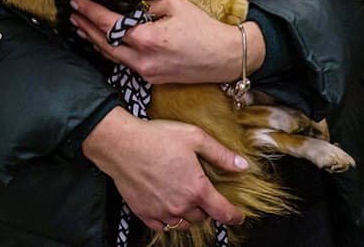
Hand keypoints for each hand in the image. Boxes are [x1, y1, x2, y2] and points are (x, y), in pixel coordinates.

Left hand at [69, 0, 264, 83]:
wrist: (227, 58)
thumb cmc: (205, 30)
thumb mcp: (176, 6)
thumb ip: (149, 5)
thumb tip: (132, 4)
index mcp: (148, 39)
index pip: (110, 24)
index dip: (90, 12)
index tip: (78, 2)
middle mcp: (143, 59)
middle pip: (104, 44)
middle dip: (86, 27)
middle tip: (73, 13)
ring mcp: (147, 72)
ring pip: (112, 57)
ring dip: (95, 41)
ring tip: (81, 28)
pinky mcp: (152, 78)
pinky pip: (125, 64)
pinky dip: (111, 52)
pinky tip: (104, 44)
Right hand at [82, 107, 247, 231]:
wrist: (122, 144)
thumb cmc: (155, 138)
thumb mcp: (195, 137)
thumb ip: (221, 154)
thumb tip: (241, 165)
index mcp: (196, 188)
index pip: (223, 212)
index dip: (234, 216)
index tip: (238, 217)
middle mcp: (180, 205)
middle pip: (202, 217)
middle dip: (207, 208)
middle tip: (203, 195)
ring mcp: (161, 211)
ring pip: (183, 223)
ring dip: (189, 215)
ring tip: (186, 201)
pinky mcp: (144, 212)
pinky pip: (161, 226)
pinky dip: (168, 220)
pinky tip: (166, 207)